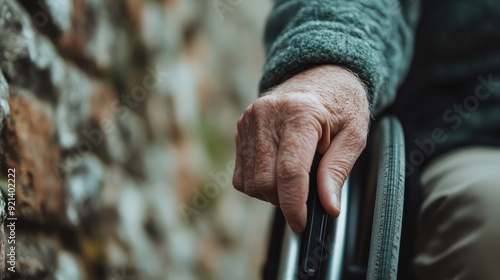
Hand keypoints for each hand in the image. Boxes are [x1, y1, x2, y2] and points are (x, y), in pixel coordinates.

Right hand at [233, 65, 369, 232]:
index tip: (301, 224)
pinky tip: (277, 170)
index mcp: (300, 113)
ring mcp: (249, 120)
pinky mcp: (241, 127)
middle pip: (265, 181)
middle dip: (284, 200)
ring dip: (271, 193)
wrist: (320, 74)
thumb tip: (327, 206)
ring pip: (250, 182)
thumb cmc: (341, 103)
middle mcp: (268, 114)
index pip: (290, 172)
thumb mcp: (354, 134)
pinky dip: (258, 183)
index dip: (294, 206)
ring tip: (294, 176)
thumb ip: (337, 170)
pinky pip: (241, 174)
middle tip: (305, 194)